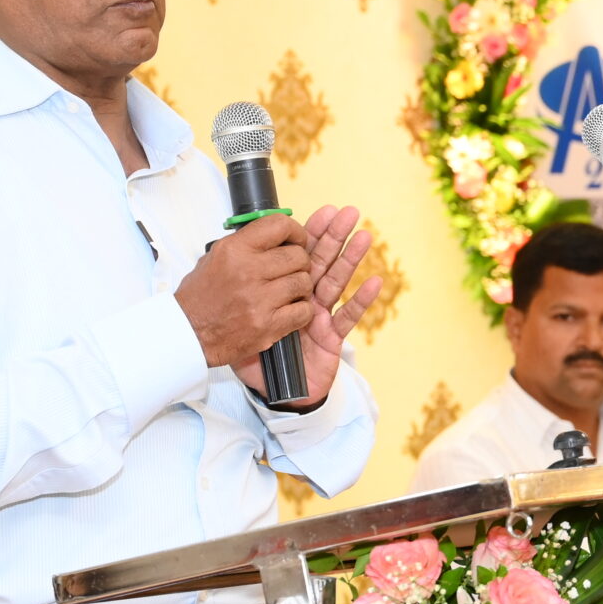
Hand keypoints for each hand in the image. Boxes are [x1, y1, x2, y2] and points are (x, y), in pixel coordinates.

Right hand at [176, 213, 313, 369]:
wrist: (188, 332)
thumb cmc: (201, 296)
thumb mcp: (215, 257)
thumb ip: (246, 244)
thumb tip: (276, 236)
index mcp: (234, 250)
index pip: (278, 226)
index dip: (295, 231)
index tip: (297, 240)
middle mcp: (248, 271)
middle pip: (298, 256)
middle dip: (300, 262)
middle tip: (292, 270)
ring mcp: (259, 300)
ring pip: (304, 283)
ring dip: (301, 287)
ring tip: (289, 292)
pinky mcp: (268, 325)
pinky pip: (304, 311)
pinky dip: (302, 310)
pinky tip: (289, 310)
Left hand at [247, 205, 380, 408]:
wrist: (272, 390)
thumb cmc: (255, 355)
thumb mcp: (235, 318)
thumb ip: (236, 297)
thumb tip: (228, 265)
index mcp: (279, 288)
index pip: (294, 254)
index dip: (307, 234)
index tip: (317, 215)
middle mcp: (303, 298)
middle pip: (321, 261)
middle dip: (334, 235)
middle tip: (347, 212)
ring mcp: (320, 316)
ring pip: (336, 282)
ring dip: (351, 258)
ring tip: (364, 235)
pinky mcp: (331, 337)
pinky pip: (347, 317)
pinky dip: (361, 300)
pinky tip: (375, 282)